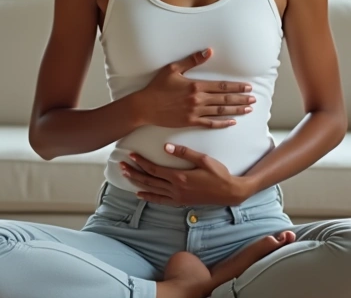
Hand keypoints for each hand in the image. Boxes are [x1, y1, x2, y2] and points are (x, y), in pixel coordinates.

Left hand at [120, 143, 255, 205]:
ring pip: (152, 190)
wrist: (230, 192)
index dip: (141, 161)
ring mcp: (177, 197)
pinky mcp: (180, 202)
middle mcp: (175, 189)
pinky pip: (160, 200)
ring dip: (138, 183)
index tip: (131, 154)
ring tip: (126, 176)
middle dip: (134, 172)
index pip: (154, 169)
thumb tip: (166, 147)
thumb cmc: (219, 174)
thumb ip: (184, 153)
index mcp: (179, 177)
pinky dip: (149, 197)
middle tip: (121, 164)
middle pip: (149, 180)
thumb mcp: (203, 159)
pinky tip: (140, 194)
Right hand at [132, 48, 255, 128]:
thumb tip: (209, 51)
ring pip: (220, 111)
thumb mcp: (173, 69)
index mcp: (196, 86)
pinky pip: (210, 124)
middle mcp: (198, 100)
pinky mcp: (190, 122)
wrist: (145, 106)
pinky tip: (232, 122)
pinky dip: (222, 123)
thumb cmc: (157, 86)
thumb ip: (192, 60)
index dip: (237, 87)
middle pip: (225, 99)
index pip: (222, 86)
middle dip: (241, 99)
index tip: (248, 87)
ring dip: (236, 110)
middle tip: (253, 99)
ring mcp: (195, 112)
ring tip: (248, 109)